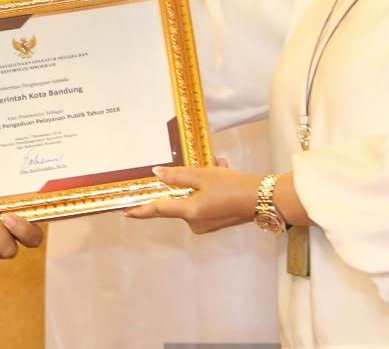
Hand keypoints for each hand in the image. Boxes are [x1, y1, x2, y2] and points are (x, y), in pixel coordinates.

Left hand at [123, 164, 264, 235]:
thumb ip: (178, 175)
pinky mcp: (216, 221)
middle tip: (204, 165)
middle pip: (180, 200)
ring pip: (195, 197)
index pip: (158, 209)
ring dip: (202, 181)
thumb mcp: (203, 175)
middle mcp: (194, 222)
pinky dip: (211, 188)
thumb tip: (157, 174)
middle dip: (187, 181)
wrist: (263, 199)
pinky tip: (223, 171)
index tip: (125, 211)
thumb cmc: (232, 186)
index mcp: (189, 212)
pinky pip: (205, 201)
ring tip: (219, 165)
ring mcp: (206, 223)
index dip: (140, 210)